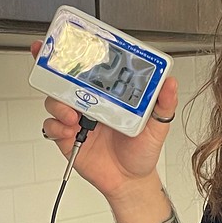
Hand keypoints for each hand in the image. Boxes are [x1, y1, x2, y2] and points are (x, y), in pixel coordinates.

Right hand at [31, 41, 177, 204]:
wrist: (129, 181)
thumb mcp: (158, 125)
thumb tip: (170, 83)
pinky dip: (56, 126)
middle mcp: (90, 102)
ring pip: (54, 100)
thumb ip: (164, 104)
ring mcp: (76, 119)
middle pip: (65, 79)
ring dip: (58, 104)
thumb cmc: (141, 152)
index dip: (79, 53)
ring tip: (73, 115)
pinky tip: (70, 130)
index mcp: (109, 94)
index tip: (71, 41)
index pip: (92, 68)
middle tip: (56, 67)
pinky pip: (51, 126)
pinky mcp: (66, 137)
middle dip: (53, 67)